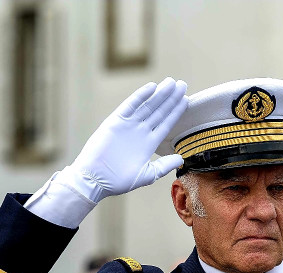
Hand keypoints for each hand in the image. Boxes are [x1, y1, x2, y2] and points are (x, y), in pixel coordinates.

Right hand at [63, 77, 188, 202]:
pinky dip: (141, 96)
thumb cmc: (119, 181)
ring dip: (160, 94)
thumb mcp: (147, 175)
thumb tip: (181, 159)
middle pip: (159, 111)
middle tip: (183, 84)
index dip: (176, 112)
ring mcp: (129, 125)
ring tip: (172, 82)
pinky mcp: (116, 121)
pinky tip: (152, 87)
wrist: (96, 180)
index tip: (186, 100)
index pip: (166, 123)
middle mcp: (140, 132)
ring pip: (148, 106)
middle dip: (171, 98)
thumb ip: (164, 166)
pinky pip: (130, 105)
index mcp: (149, 144)